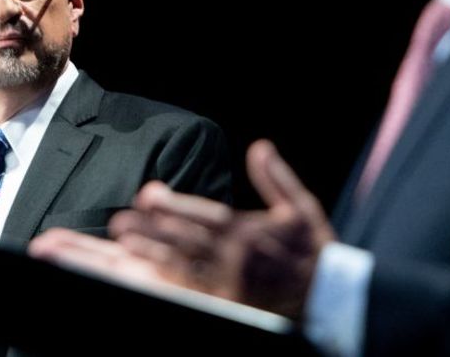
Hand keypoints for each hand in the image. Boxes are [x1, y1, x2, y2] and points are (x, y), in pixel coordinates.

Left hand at [109, 139, 334, 318]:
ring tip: (125, 243)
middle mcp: (238, 257)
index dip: (176, 206)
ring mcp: (231, 281)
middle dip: (153, 230)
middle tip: (120, 221)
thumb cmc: (313, 247)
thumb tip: (261, 147)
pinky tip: (149, 270)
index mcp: (252, 232)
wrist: (328, 294)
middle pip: (188, 241)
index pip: (207, 216)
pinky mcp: (229, 300)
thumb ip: (277, 178)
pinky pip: (194, 289)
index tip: (148, 195)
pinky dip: (170, 279)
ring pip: (185, 265)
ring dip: (153, 254)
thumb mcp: (301, 206)